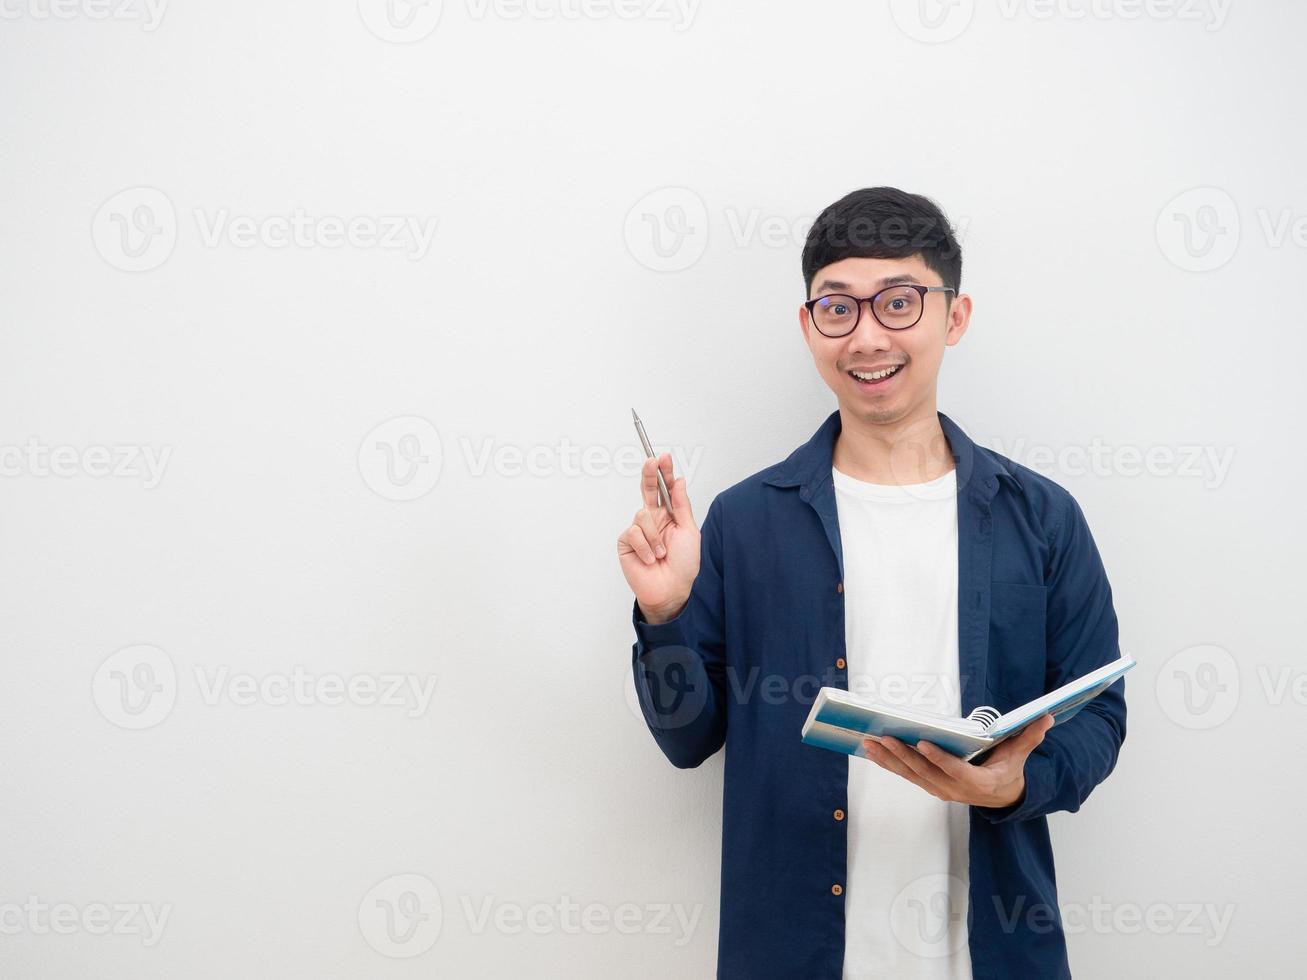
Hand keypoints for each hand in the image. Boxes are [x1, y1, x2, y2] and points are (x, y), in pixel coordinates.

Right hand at [617, 452, 699, 623]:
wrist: (671, 591)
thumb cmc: (684, 565)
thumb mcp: (689, 532)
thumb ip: (681, 505)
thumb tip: (679, 481)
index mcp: (669, 516)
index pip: (665, 490)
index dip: (664, 473)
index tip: (664, 457)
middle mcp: (653, 520)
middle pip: (647, 491)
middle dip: (649, 475)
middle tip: (652, 461)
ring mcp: (638, 531)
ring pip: (641, 516)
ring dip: (655, 537)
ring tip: (662, 553)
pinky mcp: (626, 543)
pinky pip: (633, 533)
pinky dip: (645, 547)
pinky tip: (651, 559)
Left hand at [861, 714, 1055, 808]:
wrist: (1001, 797)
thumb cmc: (1008, 770)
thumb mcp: (1020, 755)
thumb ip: (1029, 737)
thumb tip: (1046, 717)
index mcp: (977, 783)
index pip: (955, 771)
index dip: (939, 759)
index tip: (922, 743)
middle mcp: (954, 789)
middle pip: (926, 772)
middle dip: (903, 755)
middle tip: (885, 737)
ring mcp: (939, 789)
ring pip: (910, 774)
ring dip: (888, 759)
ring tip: (869, 743)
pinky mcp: (929, 785)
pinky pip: (906, 774)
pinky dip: (888, 763)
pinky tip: (871, 751)